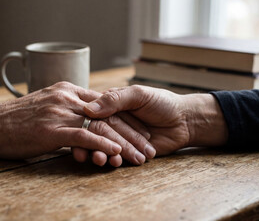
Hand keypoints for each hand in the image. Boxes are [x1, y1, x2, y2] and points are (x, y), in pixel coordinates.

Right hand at [0, 82, 153, 165]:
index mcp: (67, 90)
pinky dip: (103, 146)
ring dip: (124, 144)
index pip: (105, 104)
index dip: (125, 119)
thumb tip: (83, 119)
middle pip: (109, 116)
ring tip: (140, 157)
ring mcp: (61, 112)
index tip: (140, 132)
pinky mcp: (53, 129)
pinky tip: (117, 154)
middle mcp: (67, 98)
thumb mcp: (44, 107)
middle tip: (148, 147)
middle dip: (132, 133)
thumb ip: (65, 109)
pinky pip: (85, 137)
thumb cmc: (15, 120)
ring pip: (102, 127)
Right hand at [84, 85, 227, 155]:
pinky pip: (117, 158)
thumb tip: (88, 108)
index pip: (91, 116)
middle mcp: (112, 122)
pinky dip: (114, 161)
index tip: (74, 134)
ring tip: (101, 160)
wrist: (185, 121)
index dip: (82, 125)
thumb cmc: (162, 103)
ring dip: (100, 155)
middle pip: (95, 134)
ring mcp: (120, 138)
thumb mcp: (138, 95)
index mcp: (111, 106)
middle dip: (89, 144)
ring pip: (104, 148)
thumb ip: (114, 99)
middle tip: (83, 154)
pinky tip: (114, 163)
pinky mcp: (129, 152)